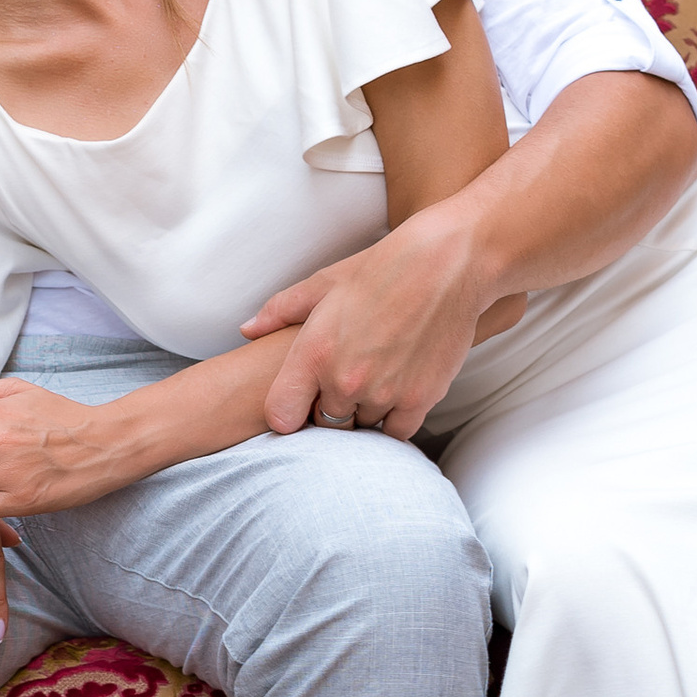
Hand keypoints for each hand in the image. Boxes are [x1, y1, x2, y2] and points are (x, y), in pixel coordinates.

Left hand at [242, 211, 519, 438]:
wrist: (448, 264)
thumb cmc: (385, 268)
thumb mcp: (324, 283)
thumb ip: (280, 311)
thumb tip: (247, 329)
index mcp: (314, 353)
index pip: (281, 416)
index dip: (288, 412)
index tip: (300, 401)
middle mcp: (345, 381)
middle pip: (324, 424)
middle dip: (329, 408)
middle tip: (344, 380)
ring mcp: (384, 394)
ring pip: (361, 427)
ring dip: (363, 411)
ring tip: (374, 377)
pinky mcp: (420, 399)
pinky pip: (396, 432)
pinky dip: (393, 418)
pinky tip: (395, 392)